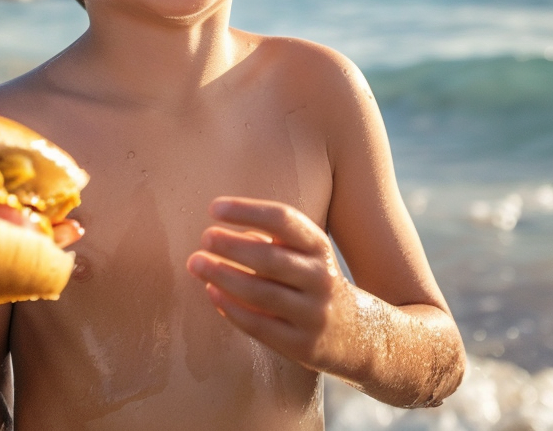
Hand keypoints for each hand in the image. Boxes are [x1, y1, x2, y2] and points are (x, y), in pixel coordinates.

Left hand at [186, 196, 354, 371]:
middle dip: (231, 246)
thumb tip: (220, 234)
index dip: (247, 211)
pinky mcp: (302, 345)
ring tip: (196, 263)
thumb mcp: (304, 254)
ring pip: (261, 293)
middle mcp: (320, 277)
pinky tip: (211, 293)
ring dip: (223, 276)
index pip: (283, 220)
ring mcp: (313, 313)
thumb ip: (269, 242)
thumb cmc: (311, 283)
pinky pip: (259, 325)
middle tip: (204, 238)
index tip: (214, 208)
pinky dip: (231, 308)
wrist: (356, 334)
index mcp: (318, 247)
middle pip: (270, 258)